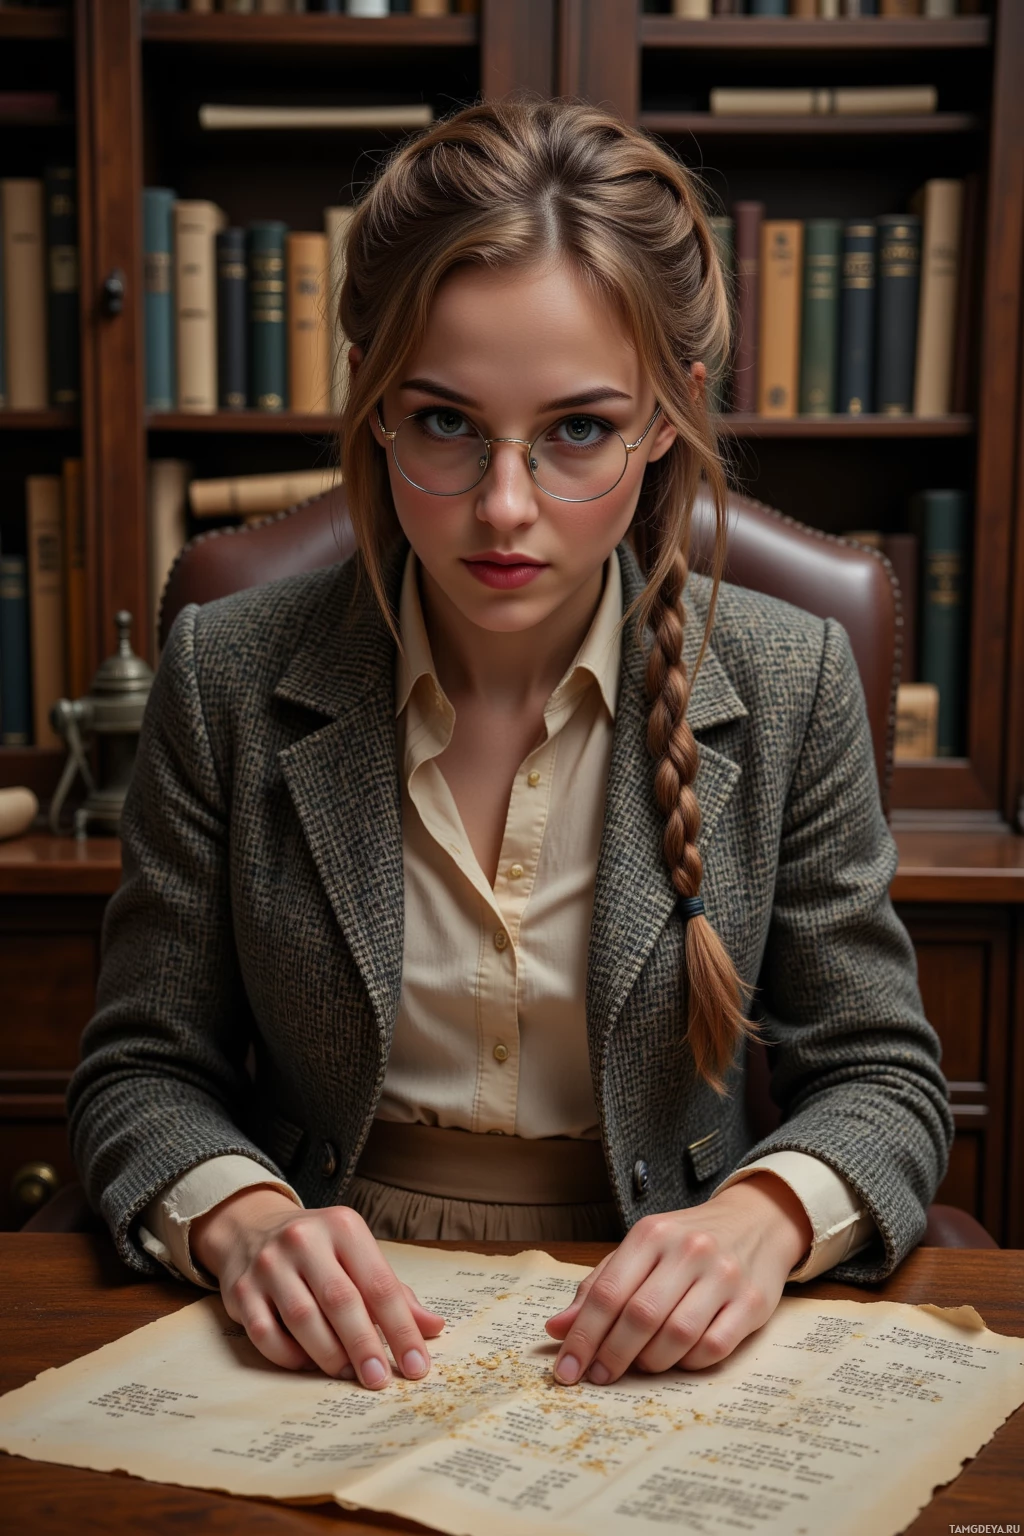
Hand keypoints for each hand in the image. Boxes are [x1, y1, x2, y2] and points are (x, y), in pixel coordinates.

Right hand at [190, 1188, 445, 1387]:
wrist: (253, 1229)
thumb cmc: (320, 1250)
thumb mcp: (358, 1255)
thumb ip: (393, 1292)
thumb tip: (433, 1327)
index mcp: (343, 1227)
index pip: (380, 1284)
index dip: (401, 1329)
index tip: (417, 1366)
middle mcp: (304, 1240)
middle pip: (341, 1301)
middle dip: (364, 1345)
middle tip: (379, 1380)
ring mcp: (269, 1264)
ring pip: (303, 1319)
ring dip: (329, 1355)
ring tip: (348, 1373)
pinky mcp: (241, 1290)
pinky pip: (266, 1335)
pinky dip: (289, 1357)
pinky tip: (307, 1364)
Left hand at [545, 1173, 811, 1383]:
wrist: (755, 1221)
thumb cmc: (686, 1243)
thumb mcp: (640, 1250)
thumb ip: (598, 1286)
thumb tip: (557, 1329)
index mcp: (651, 1234)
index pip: (608, 1293)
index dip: (583, 1337)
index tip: (567, 1370)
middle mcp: (689, 1250)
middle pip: (640, 1317)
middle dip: (613, 1355)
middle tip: (600, 1375)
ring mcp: (724, 1275)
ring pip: (677, 1336)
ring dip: (651, 1361)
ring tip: (642, 1363)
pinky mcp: (753, 1302)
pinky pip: (714, 1348)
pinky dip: (690, 1362)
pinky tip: (680, 1357)